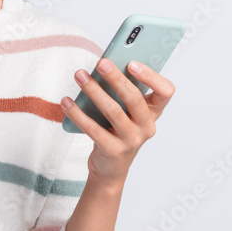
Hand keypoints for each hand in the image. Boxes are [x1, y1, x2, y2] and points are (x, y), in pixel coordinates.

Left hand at [60, 58, 175, 185]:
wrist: (110, 167)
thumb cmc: (117, 131)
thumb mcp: (125, 112)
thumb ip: (121, 92)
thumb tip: (104, 67)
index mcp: (153, 112)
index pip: (165, 92)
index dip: (151, 77)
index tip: (132, 63)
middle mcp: (147, 126)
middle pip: (134, 98)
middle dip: (116, 78)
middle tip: (101, 63)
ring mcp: (131, 140)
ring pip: (113, 111)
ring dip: (94, 91)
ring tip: (80, 75)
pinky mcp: (113, 151)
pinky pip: (93, 129)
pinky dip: (77, 113)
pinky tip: (66, 101)